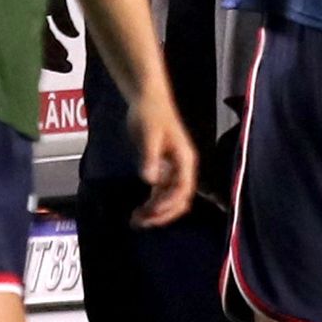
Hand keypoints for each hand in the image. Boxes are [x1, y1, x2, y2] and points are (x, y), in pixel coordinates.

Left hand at [131, 100, 199, 226]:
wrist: (146, 99)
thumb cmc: (149, 113)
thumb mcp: (148, 135)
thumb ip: (150, 157)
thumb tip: (150, 180)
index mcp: (185, 159)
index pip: (183, 189)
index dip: (169, 203)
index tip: (152, 211)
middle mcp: (182, 167)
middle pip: (179, 199)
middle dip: (162, 214)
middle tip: (142, 223)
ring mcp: (173, 170)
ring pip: (169, 199)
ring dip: (156, 212)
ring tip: (136, 221)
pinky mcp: (162, 169)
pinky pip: (160, 194)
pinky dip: (151, 205)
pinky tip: (138, 212)